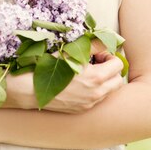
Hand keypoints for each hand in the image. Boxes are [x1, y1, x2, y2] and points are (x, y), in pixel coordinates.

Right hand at [5, 51, 124, 113]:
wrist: (32, 89)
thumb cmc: (50, 66)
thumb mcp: (72, 51)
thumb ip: (93, 45)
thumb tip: (107, 40)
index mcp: (96, 77)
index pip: (118, 65)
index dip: (110, 56)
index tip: (99, 54)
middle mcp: (96, 93)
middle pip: (118, 81)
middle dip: (111, 70)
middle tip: (98, 62)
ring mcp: (90, 103)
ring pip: (110, 92)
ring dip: (105, 81)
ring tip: (90, 72)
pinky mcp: (83, 109)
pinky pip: (98, 99)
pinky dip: (96, 90)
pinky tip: (82, 83)